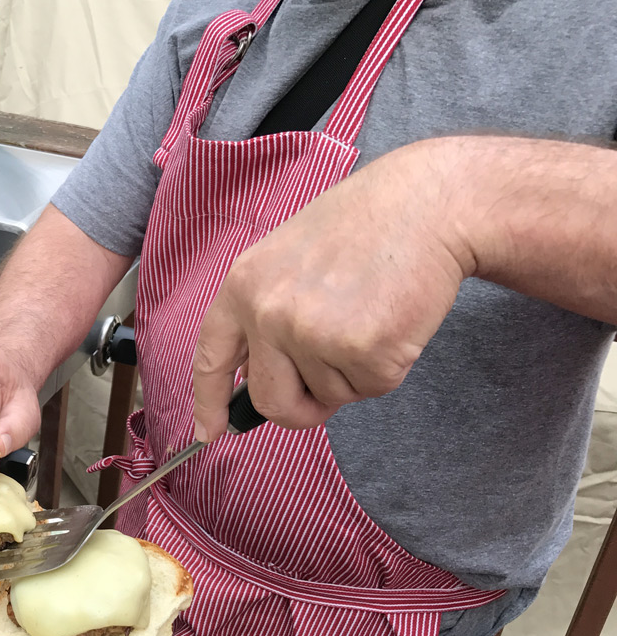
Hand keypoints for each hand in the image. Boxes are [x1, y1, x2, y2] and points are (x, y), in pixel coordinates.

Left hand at [192, 141, 473, 440]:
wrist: (427, 204)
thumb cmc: (364, 226)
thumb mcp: (289, 258)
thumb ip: (267, 314)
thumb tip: (260, 378)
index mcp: (244, 286)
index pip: (212, 357)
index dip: (208, 401)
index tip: (208, 432)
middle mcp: (268, 313)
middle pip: (270, 401)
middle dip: (300, 407)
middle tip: (328, 386)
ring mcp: (313, 334)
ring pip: (328, 395)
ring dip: (353, 372)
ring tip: (369, 315)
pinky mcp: (362, 351)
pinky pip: (369, 389)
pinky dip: (387, 368)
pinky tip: (393, 321)